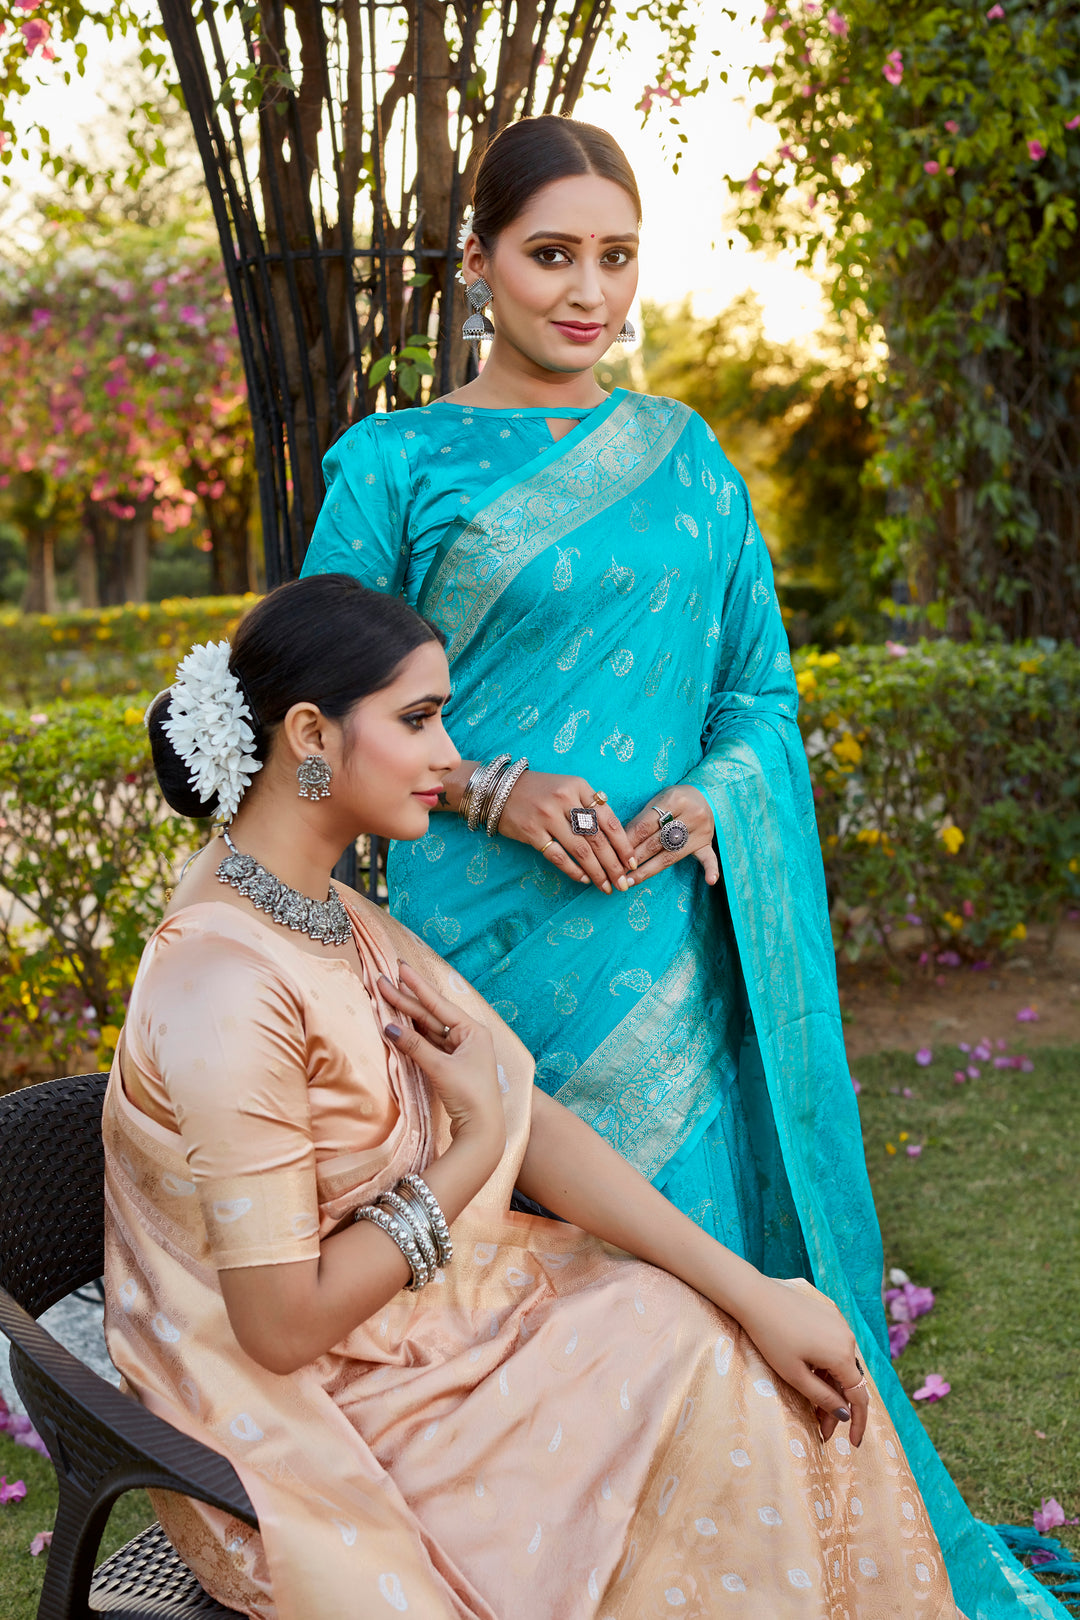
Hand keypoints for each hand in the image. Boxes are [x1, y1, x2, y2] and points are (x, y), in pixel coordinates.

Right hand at [379, 962, 504, 1158]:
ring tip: (387, 997)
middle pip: (431, 1014)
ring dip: (407, 1016)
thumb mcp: (440, 1068)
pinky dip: (413, 1036)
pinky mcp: (451, 1066)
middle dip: (406, 998)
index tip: (399, 968)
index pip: (438, 1003)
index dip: (417, 986)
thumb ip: (415, 1046)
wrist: (482, 1130)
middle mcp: (468, 1036)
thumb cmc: (468, 1095)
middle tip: (383, 979)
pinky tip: (398, 1026)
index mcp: (473, 1030)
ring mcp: (459, 1051)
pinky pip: (428, 1044)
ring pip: (428, 1029)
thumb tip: (389, 1028)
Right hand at [497, 770, 636, 894]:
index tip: (632, 863)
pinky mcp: (531, 832)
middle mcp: (565, 799)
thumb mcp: (567, 787)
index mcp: (579, 786)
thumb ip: (589, 804)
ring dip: (597, 873)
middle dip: (613, 865)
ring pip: (580, 850)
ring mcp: (547, 816)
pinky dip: (573, 870)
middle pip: (597, 839)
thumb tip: (616, 836)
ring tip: (606, 887)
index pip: (609, 820)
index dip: (623, 845)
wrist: (498, 789)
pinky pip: (558, 856)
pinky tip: (584, 879)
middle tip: (622, 883)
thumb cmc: (539, 790)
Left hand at [625, 784, 718, 886]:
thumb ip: (642, 820)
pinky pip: (710, 857)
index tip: (613, 854)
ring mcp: (701, 830)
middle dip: (634, 858)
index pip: (645, 826)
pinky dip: (711, 869)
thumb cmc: (673, 800)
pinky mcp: (707, 842)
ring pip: (672, 855)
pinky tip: (710, 881)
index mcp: (674, 800)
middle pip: (656, 842)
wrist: (703, 795)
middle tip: (617, 871)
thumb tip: (620, 843)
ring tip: (631, 881)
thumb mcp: (657, 801)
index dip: (628, 842)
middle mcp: (690, 815)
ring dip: (649, 870)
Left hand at [731, 1276, 869, 1445]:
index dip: (858, 1423)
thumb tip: (845, 1414)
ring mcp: (838, 1323)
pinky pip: (833, 1346)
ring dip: (830, 1387)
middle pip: (848, 1381)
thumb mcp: (795, 1375)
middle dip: (837, 1407)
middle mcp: (847, 1337)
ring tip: (813, 1407)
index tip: (853, 1444)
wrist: (755, 1297)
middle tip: (821, 1430)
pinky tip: (811, 1376)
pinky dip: (826, 1366)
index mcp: (842, 1355)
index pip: (859, 1397)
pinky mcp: (828, 1313)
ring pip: (840, 1364)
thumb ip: (823, 1398)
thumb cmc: (772, 1338)